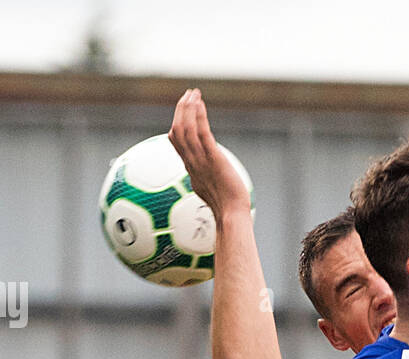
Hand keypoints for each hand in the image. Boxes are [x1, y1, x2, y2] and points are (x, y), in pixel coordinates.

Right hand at [167, 88, 249, 218]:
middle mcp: (192, 162)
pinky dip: (198, 115)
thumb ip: (205, 180)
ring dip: (188, 108)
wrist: (231, 215)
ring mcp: (201, 159)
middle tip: (186, 95)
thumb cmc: (226, 208)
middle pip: (177, 131)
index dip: (177, 125)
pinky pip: (202, 132)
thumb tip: (204, 180)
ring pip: (186, 128)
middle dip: (180, 111)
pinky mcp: (213, 158)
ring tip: (193, 93)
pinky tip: (200, 103)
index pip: (177, 143)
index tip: (182, 112)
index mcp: (191, 169)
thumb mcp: (209, 191)